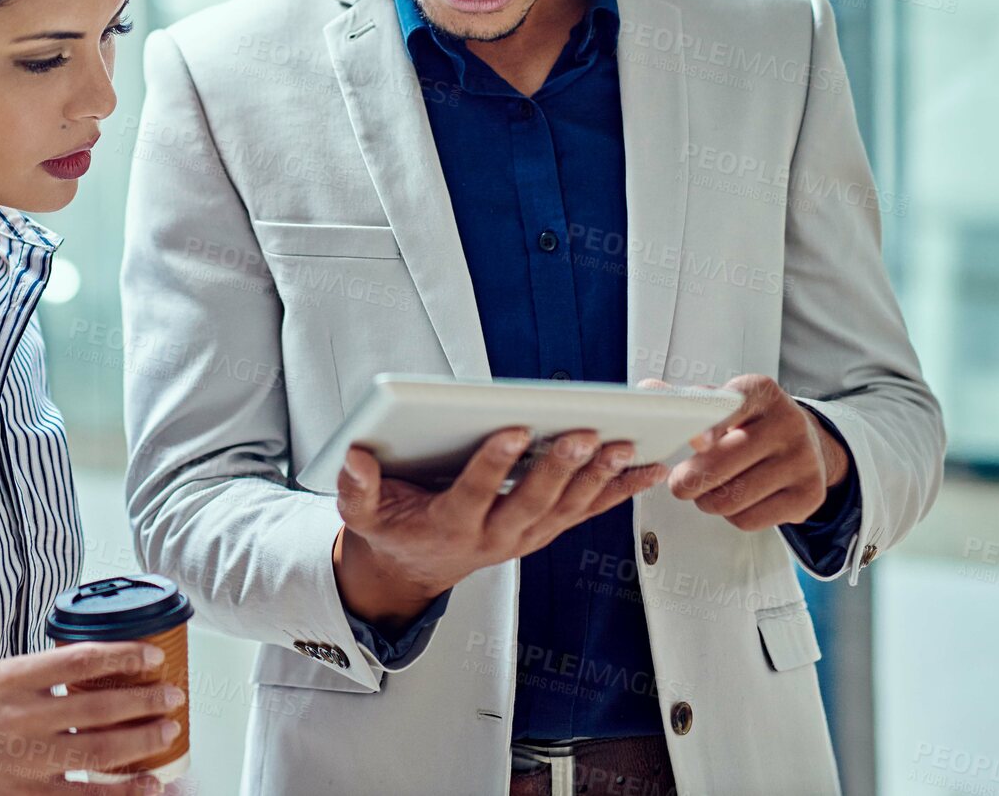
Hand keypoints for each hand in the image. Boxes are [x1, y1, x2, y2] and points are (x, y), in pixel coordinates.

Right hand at [0, 641, 182, 793]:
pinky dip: (121, 792)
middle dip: (144, 700)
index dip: (123, 656)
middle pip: (98, 707)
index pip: (79, 660)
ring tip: (169, 729)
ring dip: (141, 740)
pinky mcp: (28, 794)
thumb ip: (45, 673)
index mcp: (14, 679)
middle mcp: (22, 718)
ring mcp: (26, 761)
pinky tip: (148, 783)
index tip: (151, 655)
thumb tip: (99, 664)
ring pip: (99, 751)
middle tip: (172, 694)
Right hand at [333, 427, 667, 627]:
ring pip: (567, 508)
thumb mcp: (363, 513)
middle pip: (532, 502)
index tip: (512, 430)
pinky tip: (644, 467)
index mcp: (450, 525)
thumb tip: (354, 455)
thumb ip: (357, 486)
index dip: (493, 464)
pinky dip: (617, 491)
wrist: (414, 568)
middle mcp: (494, 536)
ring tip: (623, 445)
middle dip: (560, 468)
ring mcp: (525, 536)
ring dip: (597, 479)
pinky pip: (586, 511)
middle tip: (584, 434)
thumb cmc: (395, 530)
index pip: (474, 493)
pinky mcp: (544, 529)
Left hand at [642, 373, 850, 531]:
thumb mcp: (725, 402)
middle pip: (720, 465)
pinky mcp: (809, 495)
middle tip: (679, 483)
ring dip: (707, 501)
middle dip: (687, 481)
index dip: (708, 428)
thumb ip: (687, 400)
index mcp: (761, 394)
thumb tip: (648, 392)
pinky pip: (749, 520)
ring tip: (707, 490)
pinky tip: (736, 500)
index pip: (730, 409)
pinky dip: (732, 516)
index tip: (694, 442)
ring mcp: (803, 460)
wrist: (808, 443)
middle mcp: (788, 423)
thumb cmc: (752, 422)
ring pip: (731, 499)